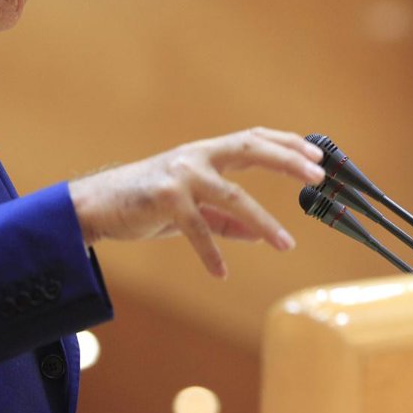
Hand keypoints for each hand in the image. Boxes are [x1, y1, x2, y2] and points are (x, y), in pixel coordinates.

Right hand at [67, 128, 325, 277]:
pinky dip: (211, 253)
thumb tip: (259, 234)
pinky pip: (197, 228)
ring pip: (233, 195)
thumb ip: (223, 219)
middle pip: (250, 149)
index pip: (253, 139)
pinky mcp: (164, 198)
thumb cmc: (143, 203)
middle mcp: (195, 156)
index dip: (286, 144)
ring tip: (286, 244)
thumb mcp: (189, 208)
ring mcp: (180, 174)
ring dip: (263, 221)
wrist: (95, 205)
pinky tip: (221, 272)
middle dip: (287, 160)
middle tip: (318, 176)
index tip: (316, 155)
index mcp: (204, 153)